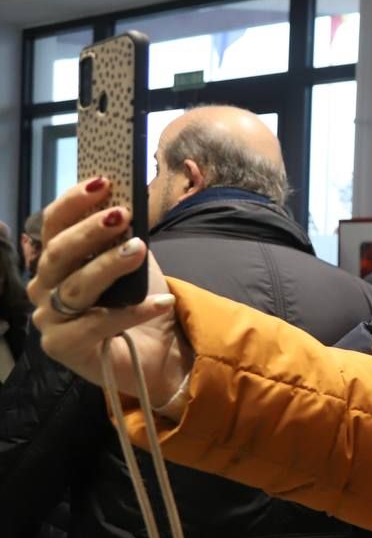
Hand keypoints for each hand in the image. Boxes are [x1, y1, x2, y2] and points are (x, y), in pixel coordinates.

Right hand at [28, 178, 190, 407]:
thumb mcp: (133, 263)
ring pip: (76, 287)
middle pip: (58, 254)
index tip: (103, 182)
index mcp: (55, 262)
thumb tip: (129, 201)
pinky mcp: (63, 348)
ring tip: (139, 249)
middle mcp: (43, 289)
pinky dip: (133, 311)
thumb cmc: (137, 304)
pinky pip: (97, 325)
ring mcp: (49, 320)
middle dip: (89, 231)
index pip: (53, 226)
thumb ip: (124, 237)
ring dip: (108, 265)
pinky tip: (162, 302)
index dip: (73, 203)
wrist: (154, 355)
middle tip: (121, 215)